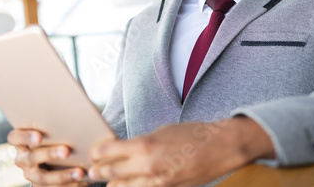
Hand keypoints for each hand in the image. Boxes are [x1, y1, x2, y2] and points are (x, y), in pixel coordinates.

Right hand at [7, 129, 88, 185]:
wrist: (61, 156)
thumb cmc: (59, 133)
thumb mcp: (55, 127)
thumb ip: (57, 121)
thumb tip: (74, 106)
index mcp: (22, 140)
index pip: (15, 137)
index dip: (25, 137)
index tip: (39, 137)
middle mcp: (23, 158)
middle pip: (31, 157)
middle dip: (49, 154)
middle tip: (66, 151)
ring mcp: (31, 174)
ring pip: (42, 177)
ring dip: (62, 175)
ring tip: (80, 172)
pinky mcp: (40, 186)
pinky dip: (68, 185)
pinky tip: (83, 181)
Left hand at [87, 117, 274, 186]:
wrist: (221, 147)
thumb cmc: (193, 133)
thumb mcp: (162, 130)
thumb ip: (141, 143)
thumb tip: (124, 150)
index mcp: (145, 145)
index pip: (108, 152)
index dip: (97, 154)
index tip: (93, 153)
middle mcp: (148, 166)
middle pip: (111, 174)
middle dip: (98, 172)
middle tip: (92, 171)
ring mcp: (158, 182)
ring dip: (114, 183)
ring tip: (109, 179)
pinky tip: (130, 183)